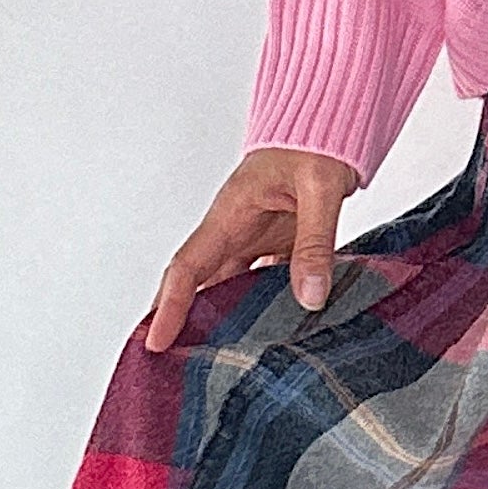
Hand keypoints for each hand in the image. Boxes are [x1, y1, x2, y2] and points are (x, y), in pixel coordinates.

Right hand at [143, 145, 360, 353]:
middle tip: (172, 367)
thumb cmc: (317, 141)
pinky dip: (261, 308)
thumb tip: (310, 296)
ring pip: (230, 287)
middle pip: (200, 284)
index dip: (170, 305)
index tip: (155, 341)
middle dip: (183, 322)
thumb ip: (315, 241)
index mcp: (231, 214)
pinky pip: (262, 282)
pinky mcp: (277, 242)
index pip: (189, 266)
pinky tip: (272, 334)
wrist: (331, 121)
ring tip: (220, 363)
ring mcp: (255, 237)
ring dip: (223, 320)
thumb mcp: (320, 188)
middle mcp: (235, 229)